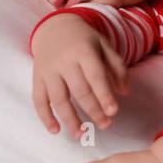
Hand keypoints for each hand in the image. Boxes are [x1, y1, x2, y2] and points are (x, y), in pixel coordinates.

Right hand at [31, 13, 129, 138]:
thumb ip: (117, 67)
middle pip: (79, 90)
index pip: (95, 76)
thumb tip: (125, 92)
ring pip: (58, 99)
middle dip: (93, 111)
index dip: (104, 95)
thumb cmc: (84, 40)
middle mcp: (64, 61)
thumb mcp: (104, 45)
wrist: (54, 27)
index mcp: (84, 51)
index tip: (113, 112)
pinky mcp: (37, 78)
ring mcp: (48, 70)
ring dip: (70, 119)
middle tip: (105, 125)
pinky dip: (45, 116)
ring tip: (81, 134)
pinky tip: (55, 130)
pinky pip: (38, 100)